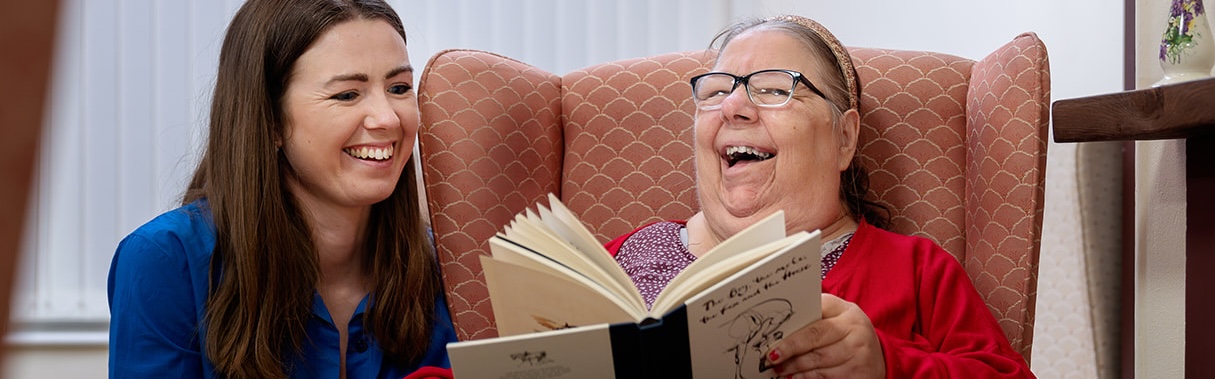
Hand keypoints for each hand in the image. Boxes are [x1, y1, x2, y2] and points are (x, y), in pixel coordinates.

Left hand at [765, 294, 884, 377]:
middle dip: (790, 352)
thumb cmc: (849, 332)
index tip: (773, 342)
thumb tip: (782, 325)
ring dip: (795, 369)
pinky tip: (796, 377)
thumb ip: (815, 315)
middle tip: (772, 358)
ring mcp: (859, 356)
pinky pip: (826, 378)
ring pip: (819, 364)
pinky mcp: (858, 375)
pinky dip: (808, 378)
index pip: (815, 325)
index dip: (792, 336)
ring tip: (780, 369)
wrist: (878, 355)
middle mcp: (857, 333)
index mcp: (848, 314)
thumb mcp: (838, 316)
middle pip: (816, 344)